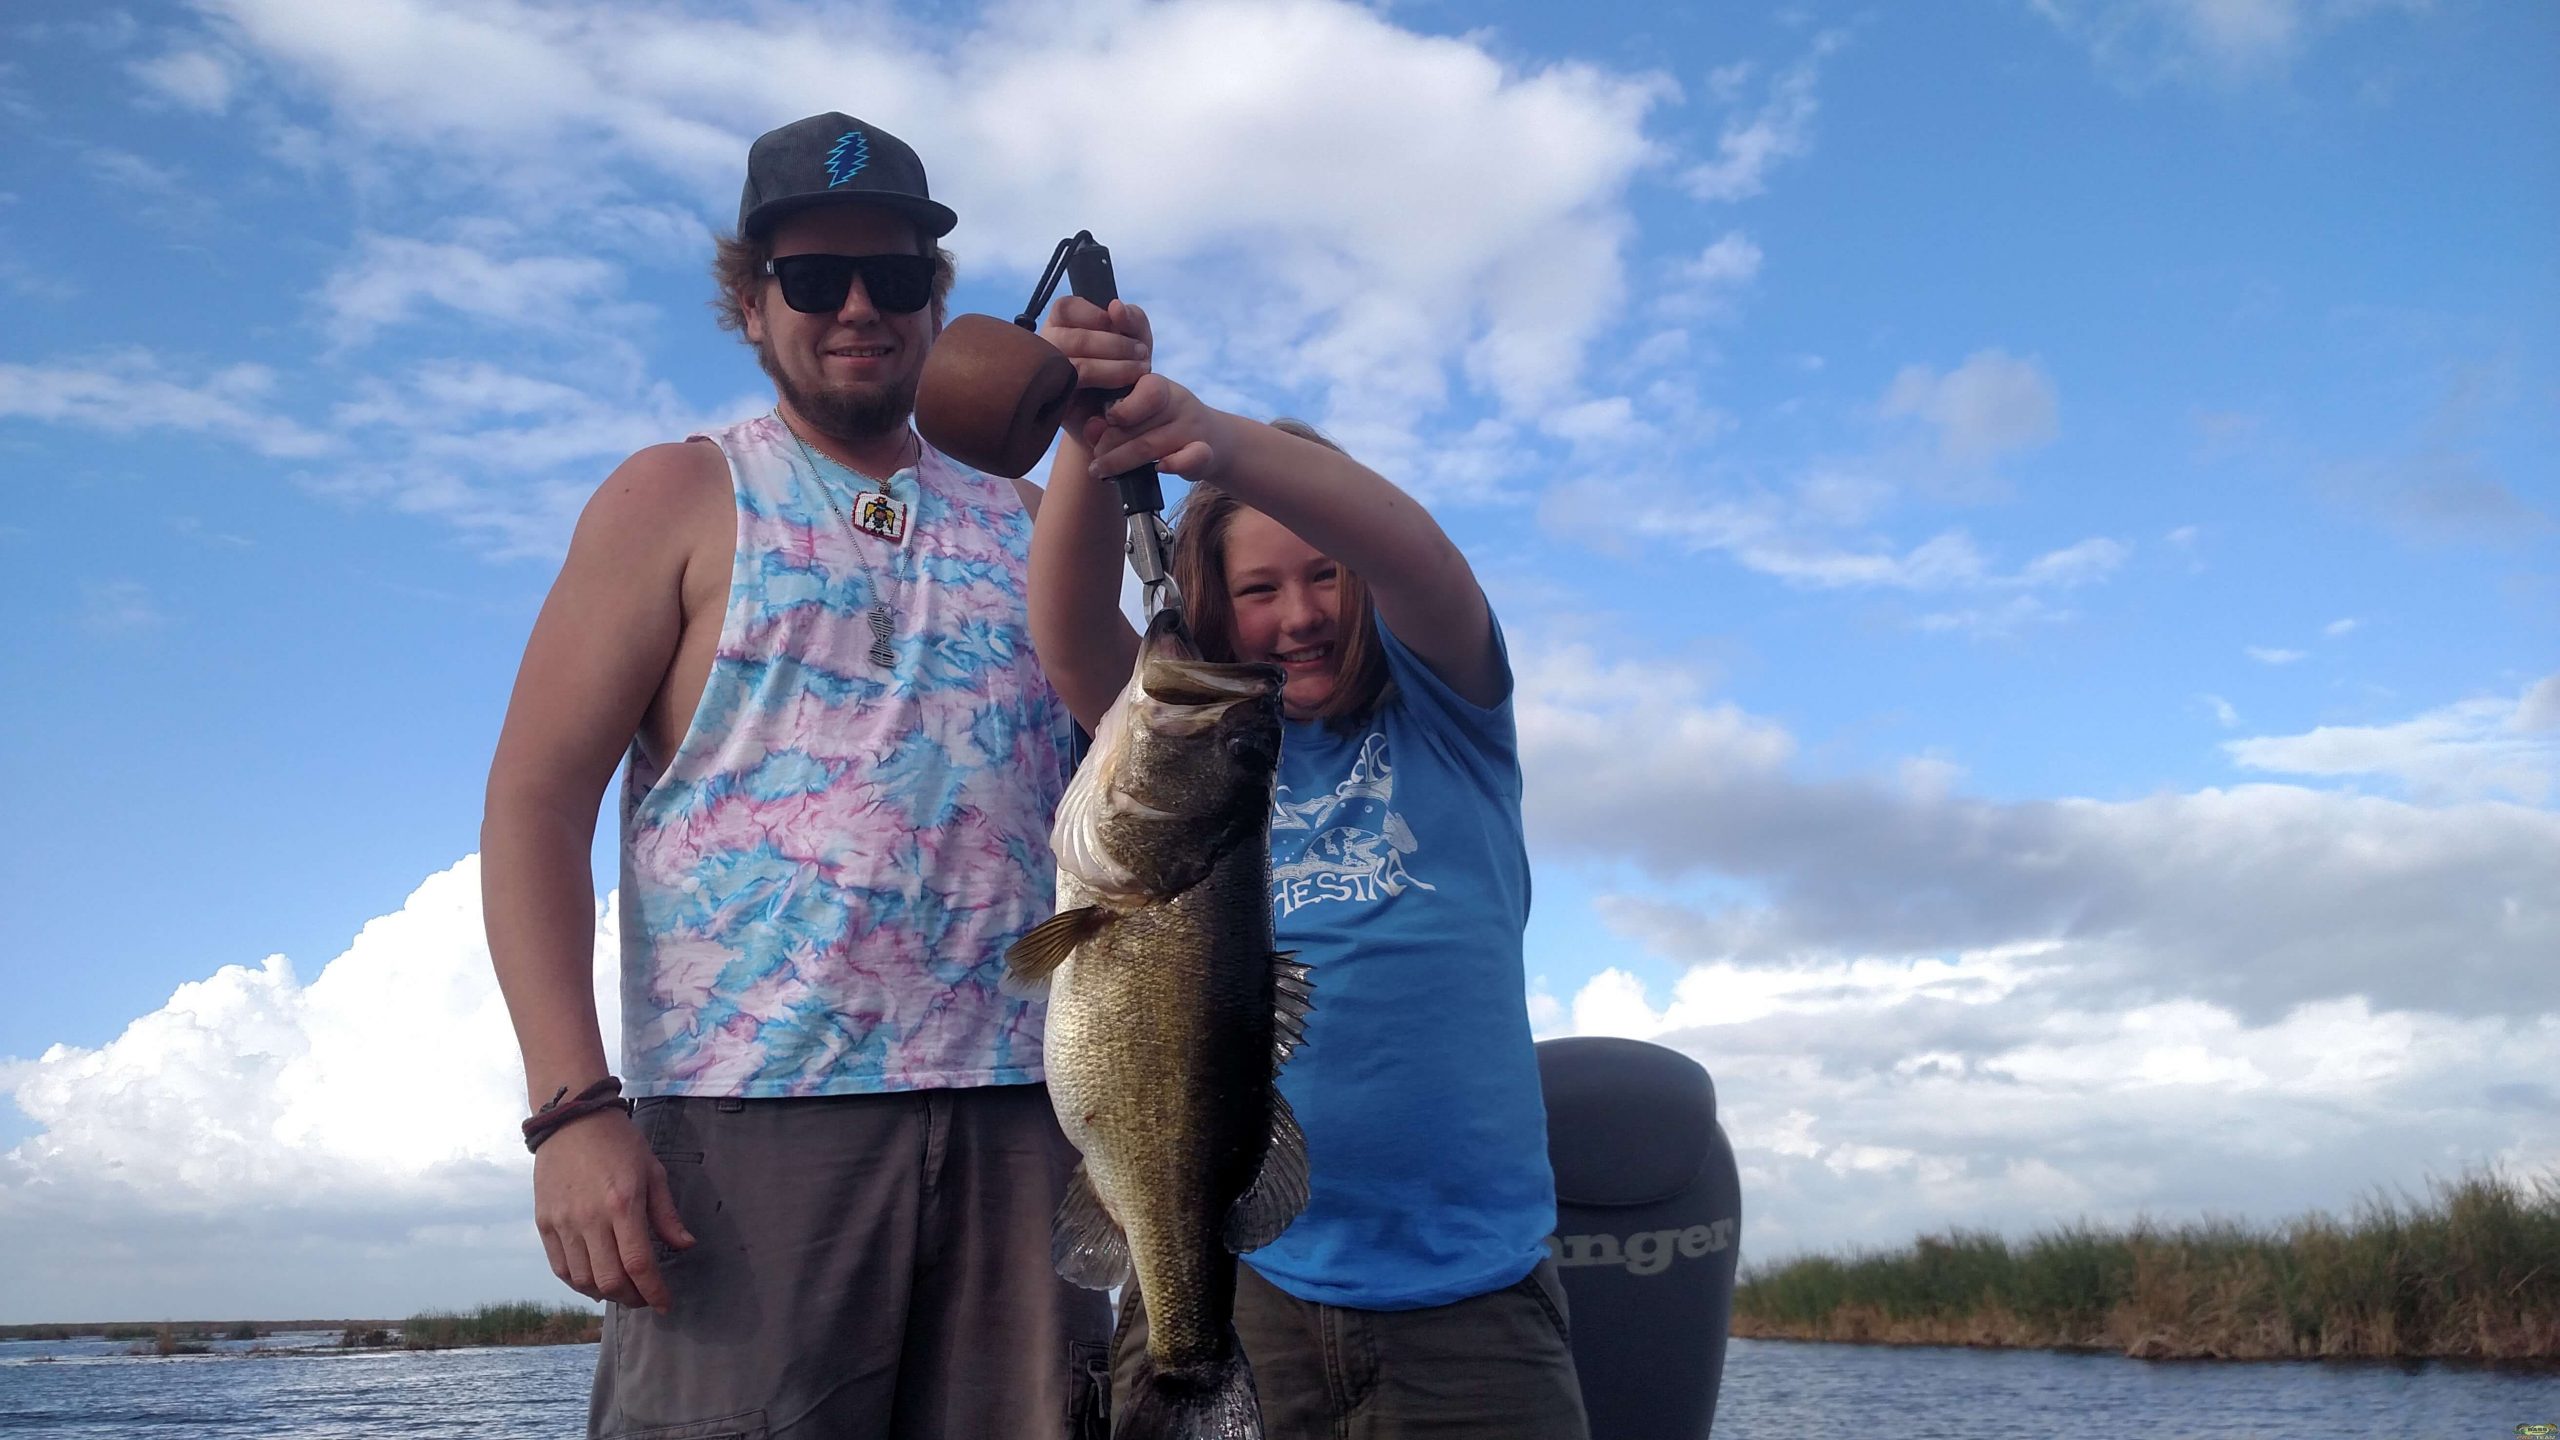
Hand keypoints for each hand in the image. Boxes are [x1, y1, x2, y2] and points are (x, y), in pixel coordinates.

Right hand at [531, 1108, 694, 1310]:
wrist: (572, 1120)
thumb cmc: (619, 1143)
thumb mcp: (653, 1172)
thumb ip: (667, 1215)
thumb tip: (685, 1246)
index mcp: (623, 1204)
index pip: (639, 1264)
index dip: (654, 1291)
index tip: (664, 1304)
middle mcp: (590, 1218)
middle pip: (610, 1280)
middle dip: (632, 1298)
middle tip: (644, 1297)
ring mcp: (563, 1222)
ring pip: (583, 1280)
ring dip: (606, 1294)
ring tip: (622, 1289)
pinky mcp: (544, 1223)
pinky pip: (561, 1268)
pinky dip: (579, 1283)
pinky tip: (595, 1280)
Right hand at [1040, 296, 1152, 430]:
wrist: (1127, 415)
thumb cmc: (1126, 367)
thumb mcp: (1135, 338)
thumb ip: (1131, 318)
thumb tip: (1115, 306)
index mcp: (1060, 326)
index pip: (1065, 308)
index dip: (1094, 314)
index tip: (1118, 324)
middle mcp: (1048, 349)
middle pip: (1074, 339)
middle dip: (1115, 345)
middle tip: (1142, 354)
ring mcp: (1048, 378)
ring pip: (1076, 366)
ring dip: (1115, 368)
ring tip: (1139, 371)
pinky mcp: (1057, 405)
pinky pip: (1075, 396)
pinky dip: (1104, 389)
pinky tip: (1123, 391)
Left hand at [1086, 374, 1226, 482]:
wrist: (1209, 437)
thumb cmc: (1158, 422)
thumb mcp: (1135, 412)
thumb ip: (1109, 418)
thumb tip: (1091, 429)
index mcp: (1159, 386)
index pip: (1147, 392)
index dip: (1123, 410)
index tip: (1107, 421)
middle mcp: (1179, 404)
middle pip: (1139, 427)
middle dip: (1109, 445)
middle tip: (1094, 460)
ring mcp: (1193, 429)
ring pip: (1152, 446)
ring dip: (1121, 462)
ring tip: (1100, 471)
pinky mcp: (1205, 454)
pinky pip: (1191, 459)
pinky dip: (1173, 464)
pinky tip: (1158, 469)